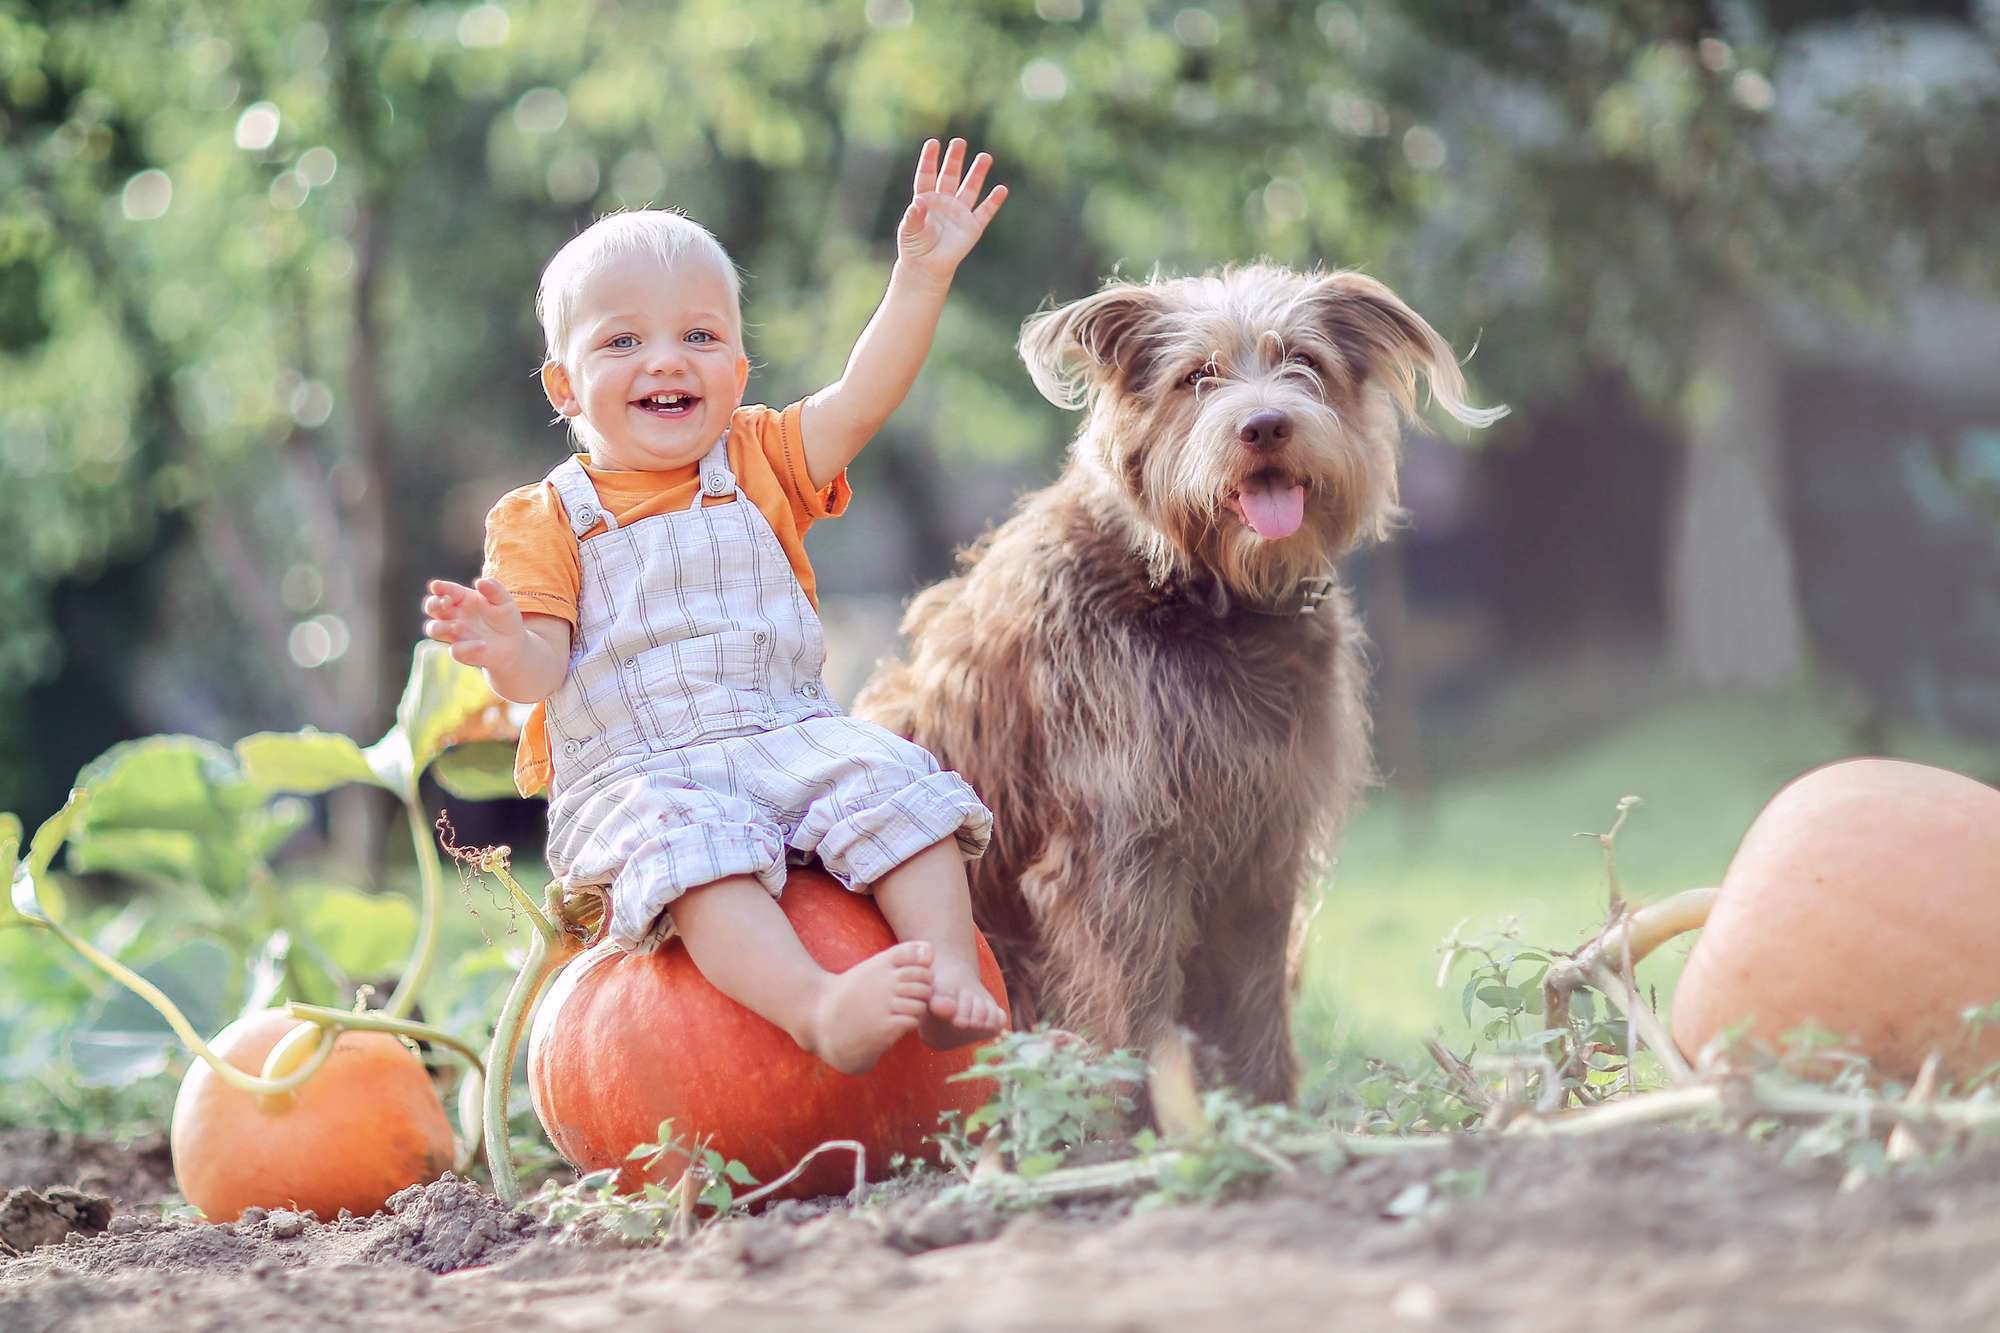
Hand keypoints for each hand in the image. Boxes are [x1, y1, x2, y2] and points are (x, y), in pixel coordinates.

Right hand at [422, 577, 525, 669]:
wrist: (513, 645)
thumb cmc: (505, 619)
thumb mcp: (505, 602)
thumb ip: (495, 590)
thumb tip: (480, 581)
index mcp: (462, 599)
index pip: (446, 590)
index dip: (440, 587)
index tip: (436, 586)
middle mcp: (454, 615)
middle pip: (432, 607)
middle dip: (433, 604)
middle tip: (445, 603)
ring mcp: (454, 634)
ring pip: (433, 629)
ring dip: (441, 627)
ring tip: (458, 626)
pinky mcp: (461, 651)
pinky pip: (455, 650)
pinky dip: (467, 647)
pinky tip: (483, 644)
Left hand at [896, 137, 1006, 280]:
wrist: (927, 267)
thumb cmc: (914, 246)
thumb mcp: (908, 230)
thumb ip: (913, 216)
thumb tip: (917, 202)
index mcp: (926, 199)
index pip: (928, 175)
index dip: (930, 159)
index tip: (933, 143)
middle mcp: (944, 201)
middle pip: (950, 175)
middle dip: (955, 159)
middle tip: (959, 142)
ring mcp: (959, 213)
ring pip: (970, 188)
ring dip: (977, 173)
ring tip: (985, 157)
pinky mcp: (972, 227)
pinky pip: (985, 211)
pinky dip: (993, 201)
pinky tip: (1001, 189)